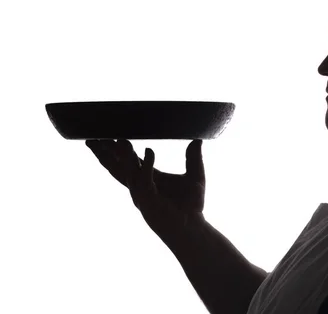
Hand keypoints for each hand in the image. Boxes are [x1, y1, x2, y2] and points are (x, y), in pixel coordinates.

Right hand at [86, 139, 205, 243]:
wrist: (193, 227)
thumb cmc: (191, 205)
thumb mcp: (194, 176)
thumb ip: (193, 158)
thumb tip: (197, 140)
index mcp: (148, 178)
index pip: (128, 161)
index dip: (116, 149)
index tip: (107, 135)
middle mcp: (140, 186)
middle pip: (118, 167)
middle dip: (106, 153)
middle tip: (94, 137)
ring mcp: (142, 194)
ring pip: (128, 172)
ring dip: (124, 156)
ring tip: (120, 140)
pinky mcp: (149, 201)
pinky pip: (145, 180)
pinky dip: (147, 165)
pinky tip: (149, 150)